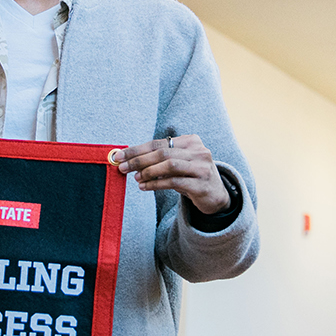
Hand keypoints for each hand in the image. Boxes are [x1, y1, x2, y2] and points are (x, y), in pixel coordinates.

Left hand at [111, 135, 230, 214]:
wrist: (216, 195)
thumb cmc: (191, 176)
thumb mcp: (178, 164)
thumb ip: (159, 159)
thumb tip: (130, 161)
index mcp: (191, 141)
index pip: (158, 143)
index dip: (137, 149)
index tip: (119, 155)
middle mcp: (199, 151)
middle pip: (162, 153)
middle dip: (139, 160)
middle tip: (123, 167)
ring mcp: (202, 168)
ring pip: (169, 165)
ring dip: (148, 172)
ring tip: (136, 178)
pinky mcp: (202, 185)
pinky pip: (174, 182)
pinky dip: (156, 184)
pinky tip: (144, 187)